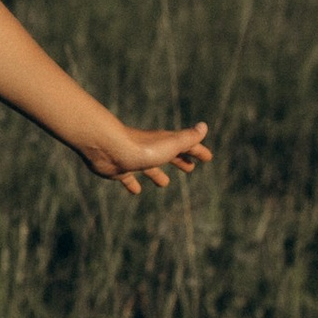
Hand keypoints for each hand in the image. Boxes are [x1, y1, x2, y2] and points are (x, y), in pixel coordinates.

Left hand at [74, 118, 210, 195]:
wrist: (109, 149)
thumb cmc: (142, 148)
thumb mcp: (171, 144)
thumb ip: (188, 138)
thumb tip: (204, 126)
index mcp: (165, 143)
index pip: (186, 145)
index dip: (197, 151)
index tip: (208, 157)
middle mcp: (150, 149)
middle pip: (168, 155)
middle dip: (180, 160)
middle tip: (190, 168)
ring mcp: (134, 159)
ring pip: (149, 167)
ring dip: (157, 174)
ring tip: (164, 183)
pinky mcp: (120, 169)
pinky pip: (128, 178)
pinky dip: (132, 183)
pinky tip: (135, 191)